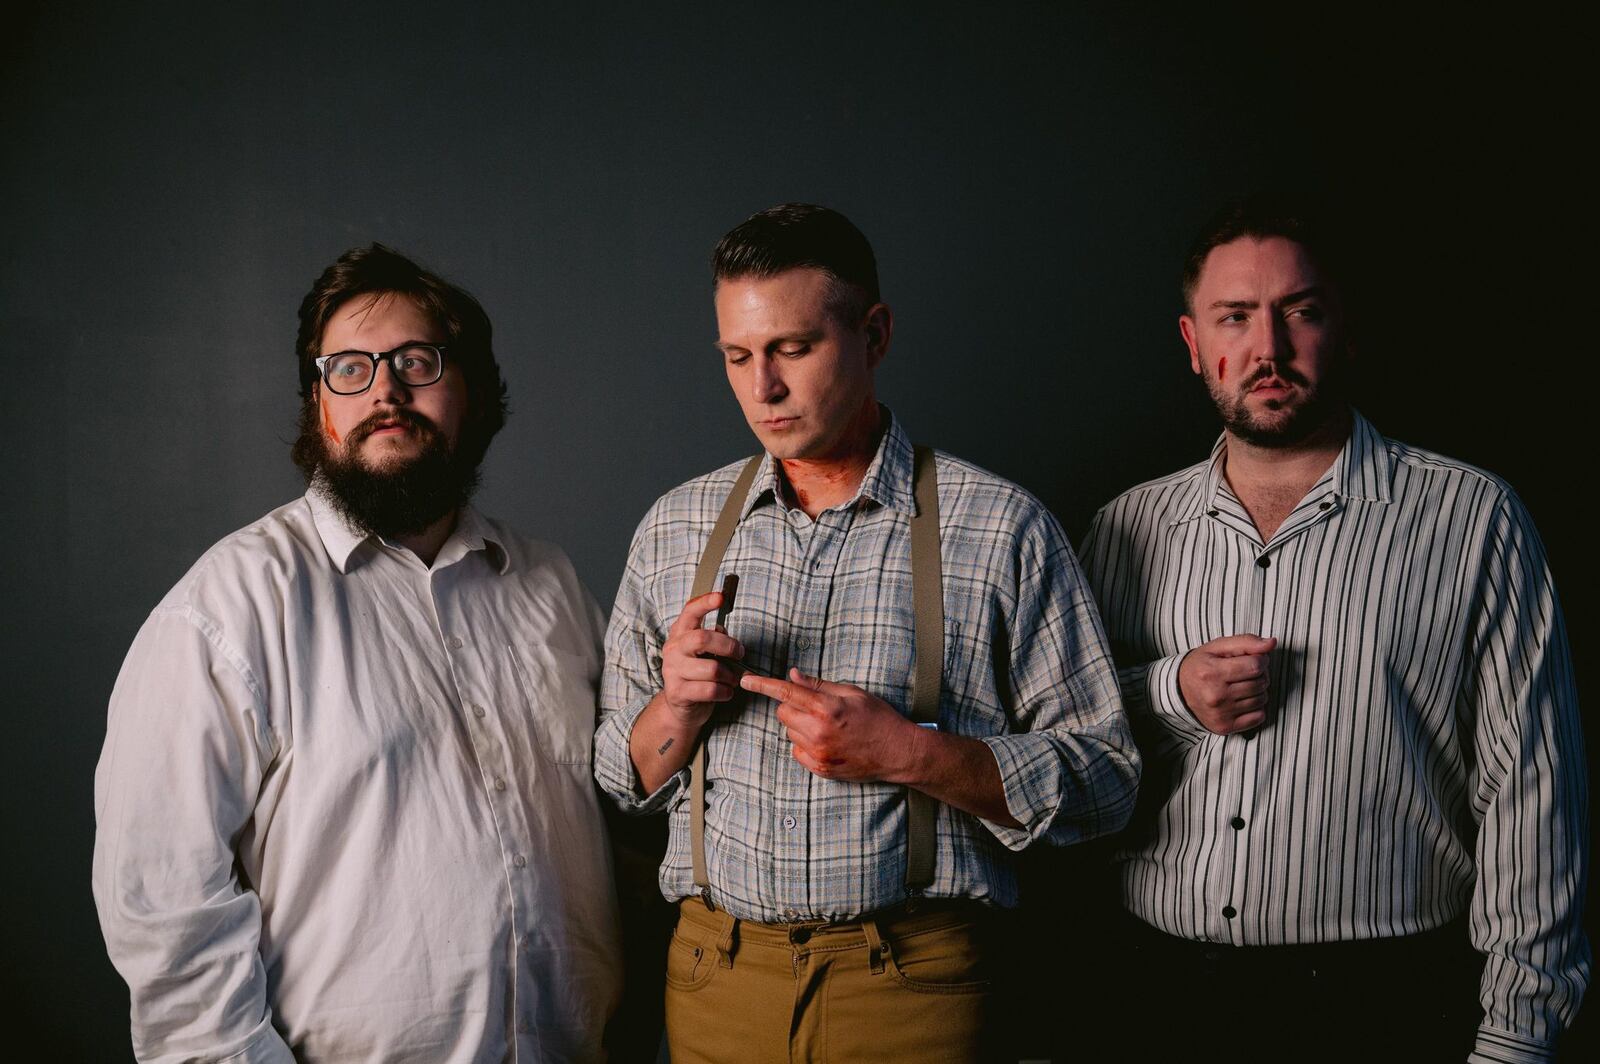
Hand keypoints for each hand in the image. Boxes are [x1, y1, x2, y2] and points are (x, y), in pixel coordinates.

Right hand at [658, 591, 744, 727]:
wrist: (680, 706)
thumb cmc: (697, 674)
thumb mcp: (704, 652)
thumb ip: (713, 638)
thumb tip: (722, 631)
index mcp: (680, 633)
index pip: (690, 611)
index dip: (705, 602)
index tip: (721, 597)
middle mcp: (673, 649)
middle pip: (702, 638)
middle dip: (728, 646)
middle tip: (739, 654)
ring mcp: (672, 671)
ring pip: (712, 669)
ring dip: (730, 676)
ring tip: (732, 679)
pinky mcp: (678, 693)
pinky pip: (711, 690)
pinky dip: (725, 692)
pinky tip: (725, 692)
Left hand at [739, 668, 921, 782]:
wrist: (898, 752)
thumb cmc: (878, 718)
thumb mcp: (852, 692)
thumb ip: (819, 686)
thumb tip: (792, 676)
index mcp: (827, 708)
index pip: (786, 693)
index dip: (763, 685)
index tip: (746, 681)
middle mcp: (818, 732)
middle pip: (783, 713)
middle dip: (792, 706)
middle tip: (815, 706)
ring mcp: (818, 753)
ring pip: (789, 732)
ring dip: (800, 726)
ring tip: (827, 726)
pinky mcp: (820, 769)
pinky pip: (797, 751)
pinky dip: (805, 744)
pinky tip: (827, 741)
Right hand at [1177, 634, 1276, 734]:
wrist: (1179, 691)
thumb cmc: (1201, 665)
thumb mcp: (1218, 647)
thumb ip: (1246, 642)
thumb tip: (1272, 643)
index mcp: (1212, 672)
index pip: (1256, 665)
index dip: (1260, 660)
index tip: (1252, 660)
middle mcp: (1215, 695)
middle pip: (1260, 683)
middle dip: (1260, 675)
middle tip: (1246, 673)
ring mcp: (1220, 714)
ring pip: (1261, 700)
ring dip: (1258, 691)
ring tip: (1243, 686)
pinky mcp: (1224, 727)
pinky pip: (1259, 717)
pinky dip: (1256, 708)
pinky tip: (1243, 701)